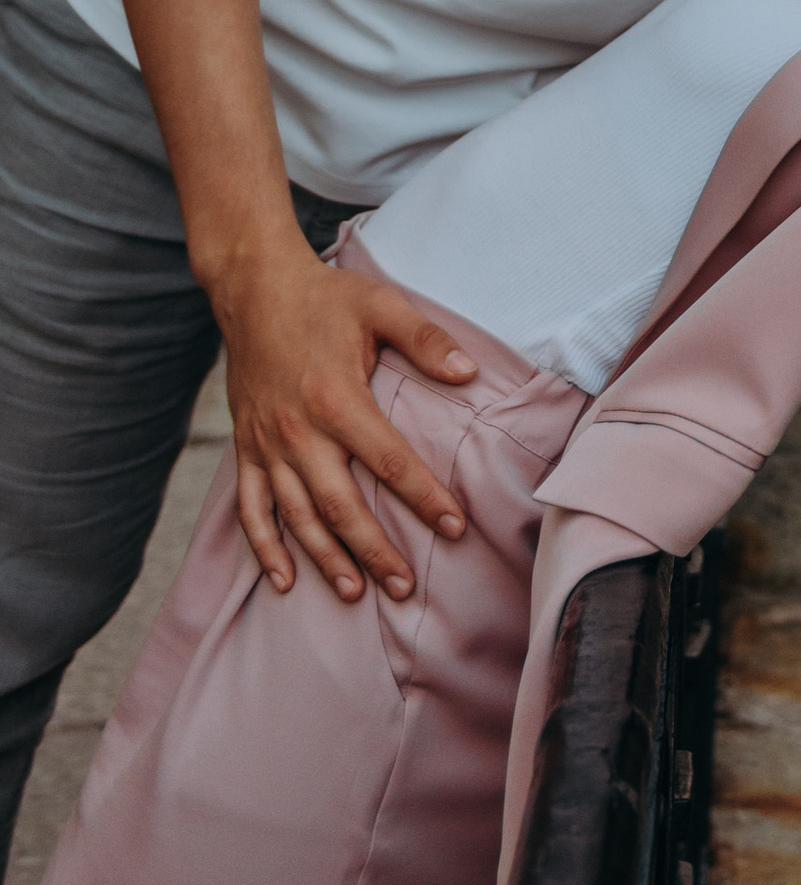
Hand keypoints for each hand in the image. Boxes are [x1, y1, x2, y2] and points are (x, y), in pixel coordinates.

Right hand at [215, 234, 479, 599]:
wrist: (254, 291)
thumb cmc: (326, 298)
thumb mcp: (382, 305)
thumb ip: (427, 339)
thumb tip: (469, 372)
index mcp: (336, 399)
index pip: (389, 461)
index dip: (423, 497)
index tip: (454, 526)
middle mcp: (298, 431)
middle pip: (340, 505)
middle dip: (374, 550)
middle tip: (404, 587)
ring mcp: (268, 445)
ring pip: (297, 516)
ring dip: (325, 558)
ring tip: (354, 593)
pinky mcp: (247, 449)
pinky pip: (251, 509)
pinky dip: (263, 548)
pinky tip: (283, 580)